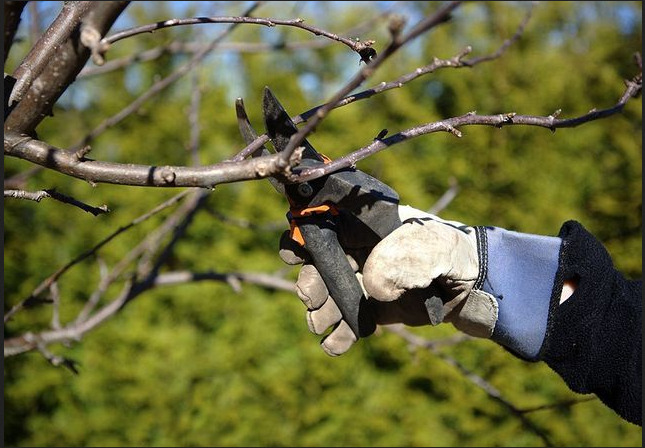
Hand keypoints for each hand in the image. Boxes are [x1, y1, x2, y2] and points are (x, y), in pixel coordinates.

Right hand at [280, 206, 498, 355]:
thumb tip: (371, 289)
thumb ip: (400, 260)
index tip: (293, 254)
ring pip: (326, 295)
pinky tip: (338, 345)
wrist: (480, 289)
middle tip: (313, 299)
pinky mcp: (372, 309)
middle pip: (317, 264)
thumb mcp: (432, 248)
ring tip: (325, 325)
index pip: (323, 223)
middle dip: (309, 282)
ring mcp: (364, 280)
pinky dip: (337, 336)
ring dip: (320, 312)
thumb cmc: (456, 255)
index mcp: (367, 225)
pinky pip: (345, 322)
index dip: (301, 236)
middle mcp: (360, 250)